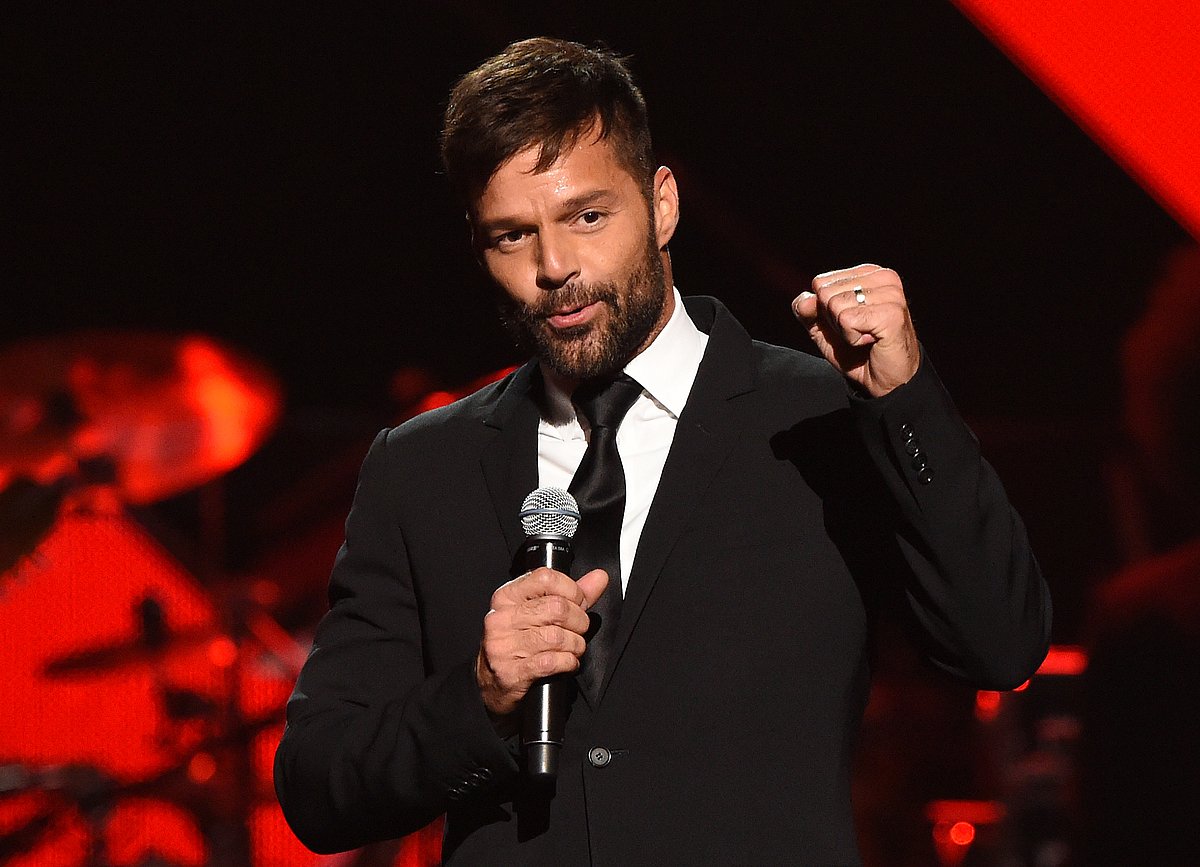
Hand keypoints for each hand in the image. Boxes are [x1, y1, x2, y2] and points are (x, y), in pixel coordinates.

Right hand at [475, 566, 608, 717]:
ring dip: (575, 645)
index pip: (546, 578)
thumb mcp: (537, 613)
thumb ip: (571, 595)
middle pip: (557, 608)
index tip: (578, 603)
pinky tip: (566, 663)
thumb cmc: (517, 643)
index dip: (572, 591)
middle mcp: (502, 618)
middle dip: (579, 622)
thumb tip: (599, 577)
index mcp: (507, 596)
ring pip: (557, 637)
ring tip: (573, 649)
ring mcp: (504, 645)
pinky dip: (568, 663)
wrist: (489, 684)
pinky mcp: (511, 671)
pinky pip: (552, 661)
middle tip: (578, 631)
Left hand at [791, 263, 919, 396]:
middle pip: (825, 293)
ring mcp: (890, 293)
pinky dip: (852, 338)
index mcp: (867, 273)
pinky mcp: (891, 312)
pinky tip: (871, 341)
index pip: (820, 282)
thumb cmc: (858, 351)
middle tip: (858, 332)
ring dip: (844, 331)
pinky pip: (847, 320)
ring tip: (865, 336)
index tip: (849, 322)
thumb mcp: (824, 329)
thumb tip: (804, 300)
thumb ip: (808, 311)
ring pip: (835, 305)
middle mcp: (882, 277)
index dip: (825, 310)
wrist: (886, 380)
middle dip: (834, 320)